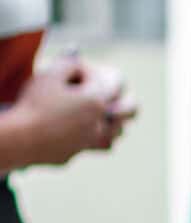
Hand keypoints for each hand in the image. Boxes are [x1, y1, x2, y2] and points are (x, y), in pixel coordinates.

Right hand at [0, 61, 134, 166]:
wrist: (23, 138)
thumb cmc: (35, 104)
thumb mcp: (50, 74)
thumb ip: (70, 65)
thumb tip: (79, 64)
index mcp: (97, 101)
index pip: (115, 83)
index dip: (104, 73)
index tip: (90, 71)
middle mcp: (102, 123)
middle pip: (130, 111)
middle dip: (129, 100)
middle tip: (124, 96)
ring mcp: (93, 140)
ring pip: (118, 132)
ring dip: (117, 122)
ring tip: (111, 116)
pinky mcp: (79, 152)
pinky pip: (100, 146)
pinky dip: (102, 139)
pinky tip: (96, 134)